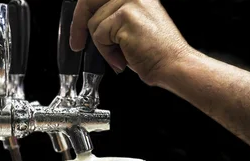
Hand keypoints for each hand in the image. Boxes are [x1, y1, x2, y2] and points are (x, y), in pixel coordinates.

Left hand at [70, 0, 191, 84]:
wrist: (173, 64)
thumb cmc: (156, 53)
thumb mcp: (131, 28)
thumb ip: (113, 19)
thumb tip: (89, 24)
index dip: (83, 12)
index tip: (77, 30)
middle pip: (89, 1)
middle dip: (79, 25)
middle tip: (76, 44)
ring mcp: (129, 2)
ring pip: (94, 23)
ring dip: (103, 46)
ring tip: (121, 55)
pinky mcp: (125, 16)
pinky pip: (100, 35)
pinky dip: (107, 52)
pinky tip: (123, 57)